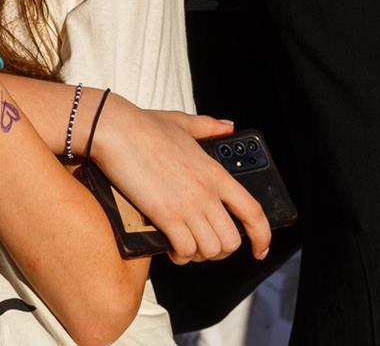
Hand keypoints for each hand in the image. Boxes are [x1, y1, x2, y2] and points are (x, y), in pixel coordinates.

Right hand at [87, 98, 271, 262]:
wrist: (116, 131)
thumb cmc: (144, 126)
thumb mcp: (184, 122)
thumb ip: (209, 126)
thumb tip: (228, 126)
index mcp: (216, 173)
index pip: (253, 212)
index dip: (262, 237)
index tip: (260, 249)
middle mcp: (206, 193)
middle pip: (232, 240)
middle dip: (221, 250)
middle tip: (206, 246)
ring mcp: (187, 206)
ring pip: (210, 250)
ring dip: (200, 254)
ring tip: (187, 246)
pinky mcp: (165, 216)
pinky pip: (184, 250)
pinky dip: (180, 255)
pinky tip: (172, 248)